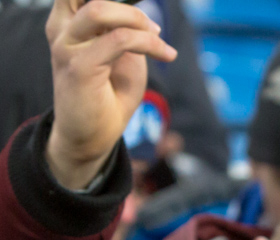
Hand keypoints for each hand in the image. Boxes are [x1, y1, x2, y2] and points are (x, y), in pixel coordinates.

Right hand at [45, 0, 174, 189]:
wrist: (93, 135)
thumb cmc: (108, 94)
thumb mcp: (121, 53)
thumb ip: (123, 29)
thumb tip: (138, 14)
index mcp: (67, 23)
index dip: (115, 0)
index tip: (141, 20)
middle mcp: (61, 30)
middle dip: (128, 8)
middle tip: (153, 28)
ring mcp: (65, 47)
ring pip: (99, 10)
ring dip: (136, 21)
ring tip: (158, 39)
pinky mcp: (79, 67)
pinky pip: (119, 40)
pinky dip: (148, 43)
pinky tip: (166, 54)